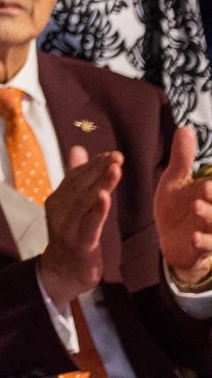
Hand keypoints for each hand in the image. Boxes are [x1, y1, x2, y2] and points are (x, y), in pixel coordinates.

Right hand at [38, 144, 121, 305]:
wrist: (62, 273)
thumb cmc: (71, 237)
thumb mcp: (72, 207)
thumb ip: (75, 178)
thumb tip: (78, 149)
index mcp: (57, 199)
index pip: (75, 177)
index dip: (93, 164)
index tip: (111, 154)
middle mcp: (59, 210)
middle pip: (80, 186)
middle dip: (99, 170)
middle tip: (116, 156)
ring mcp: (67, 228)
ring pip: (85, 202)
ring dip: (100, 184)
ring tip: (114, 169)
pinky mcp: (79, 245)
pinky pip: (89, 225)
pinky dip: (97, 210)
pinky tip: (106, 197)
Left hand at [155, 125, 211, 288]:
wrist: (170, 239)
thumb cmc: (177, 206)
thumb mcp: (175, 180)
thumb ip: (182, 158)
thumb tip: (186, 127)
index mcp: (211, 194)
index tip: (208, 180)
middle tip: (206, 188)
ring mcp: (211, 232)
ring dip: (209, 216)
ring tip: (197, 206)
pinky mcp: (202, 250)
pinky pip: (206, 248)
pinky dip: (202, 243)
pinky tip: (194, 237)